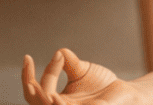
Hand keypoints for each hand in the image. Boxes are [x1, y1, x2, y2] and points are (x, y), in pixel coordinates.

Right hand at [21, 49, 143, 104]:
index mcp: (55, 101)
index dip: (27, 76)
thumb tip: (60, 52)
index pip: (34, 92)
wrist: (125, 91)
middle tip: (57, 59)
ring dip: (46, 100)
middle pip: (38, 101)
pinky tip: (56, 99)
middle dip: (44, 81)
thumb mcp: (82, 71)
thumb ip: (69, 64)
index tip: (27, 57)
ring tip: (46, 89)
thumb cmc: (101, 84)